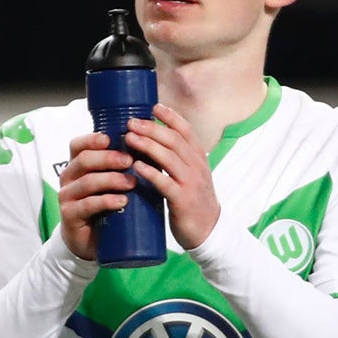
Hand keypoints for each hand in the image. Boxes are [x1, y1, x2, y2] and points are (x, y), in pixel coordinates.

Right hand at [57, 132, 139, 261]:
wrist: (91, 240)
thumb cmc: (105, 206)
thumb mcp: (112, 182)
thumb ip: (123, 166)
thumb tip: (151, 145)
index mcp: (77, 165)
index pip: (79, 145)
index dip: (93, 139)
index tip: (112, 139)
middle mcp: (68, 177)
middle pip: (84, 160)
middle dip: (108, 158)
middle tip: (130, 161)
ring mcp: (67, 196)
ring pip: (87, 182)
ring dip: (112, 179)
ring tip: (132, 183)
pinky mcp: (70, 215)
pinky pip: (88, 204)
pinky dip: (106, 201)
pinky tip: (122, 201)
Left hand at [122, 104, 220, 249]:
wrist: (208, 231)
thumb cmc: (192, 200)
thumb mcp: (189, 174)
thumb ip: (176, 158)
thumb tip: (150, 140)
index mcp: (198, 158)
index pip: (186, 131)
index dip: (171, 117)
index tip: (153, 106)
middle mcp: (197, 167)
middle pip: (174, 140)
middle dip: (152, 128)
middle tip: (131, 122)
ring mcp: (191, 183)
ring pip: (170, 158)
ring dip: (148, 145)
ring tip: (129, 138)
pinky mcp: (183, 201)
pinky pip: (166, 183)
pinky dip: (150, 173)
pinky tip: (137, 166)